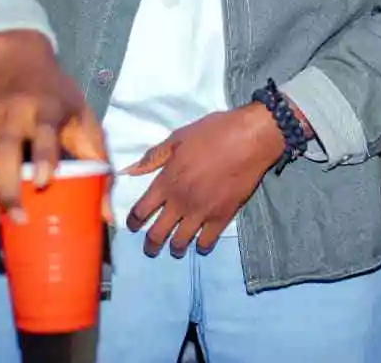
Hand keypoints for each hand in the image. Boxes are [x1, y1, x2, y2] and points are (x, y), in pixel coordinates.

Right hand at [0, 31, 111, 224]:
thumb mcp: (83, 118)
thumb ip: (97, 161)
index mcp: (49, 106)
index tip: (43, 182)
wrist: (18, 58)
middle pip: (5, 152)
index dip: (44, 156)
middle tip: (17, 218)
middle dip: (8, 191)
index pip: (45, 131)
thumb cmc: (56, 96)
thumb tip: (106, 216)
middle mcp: (14, 107)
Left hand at [121, 104, 283, 256]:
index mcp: (167, 181)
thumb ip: (154, 156)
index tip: (133, 225)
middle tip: (150, 247)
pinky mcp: (222, 218)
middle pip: (157, 234)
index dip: (133, 221)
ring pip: (180, 243)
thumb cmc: (213, 133)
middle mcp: (180, 201)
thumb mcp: (179, 137)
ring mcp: (201, 212)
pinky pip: (206, 243)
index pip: (141, 211)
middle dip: (150, 245)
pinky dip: (200, 246)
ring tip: (175, 246)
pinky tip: (200, 242)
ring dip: (174, 247)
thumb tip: (130, 170)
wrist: (250, 139)